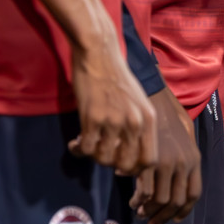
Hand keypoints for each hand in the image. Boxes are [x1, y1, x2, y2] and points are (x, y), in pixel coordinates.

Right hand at [68, 35, 157, 173]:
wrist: (99, 54)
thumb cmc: (118, 79)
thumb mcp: (139, 102)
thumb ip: (139, 127)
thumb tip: (131, 159)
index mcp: (149, 118)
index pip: (149, 160)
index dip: (135, 169)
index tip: (122, 165)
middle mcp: (135, 121)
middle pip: (126, 164)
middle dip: (112, 165)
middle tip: (103, 154)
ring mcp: (114, 120)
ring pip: (104, 159)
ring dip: (93, 157)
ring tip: (87, 146)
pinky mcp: (93, 117)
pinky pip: (85, 148)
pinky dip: (78, 150)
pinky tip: (75, 143)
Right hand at [129, 89, 200, 223]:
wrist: (152, 97)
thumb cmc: (166, 113)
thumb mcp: (184, 134)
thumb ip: (184, 156)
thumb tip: (177, 177)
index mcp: (194, 158)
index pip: (194, 194)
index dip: (184, 211)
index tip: (175, 220)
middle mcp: (184, 163)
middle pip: (177, 201)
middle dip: (164, 217)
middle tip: (153, 223)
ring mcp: (167, 163)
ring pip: (160, 200)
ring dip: (150, 211)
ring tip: (141, 212)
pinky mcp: (150, 162)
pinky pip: (145, 192)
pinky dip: (139, 201)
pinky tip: (134, 201)